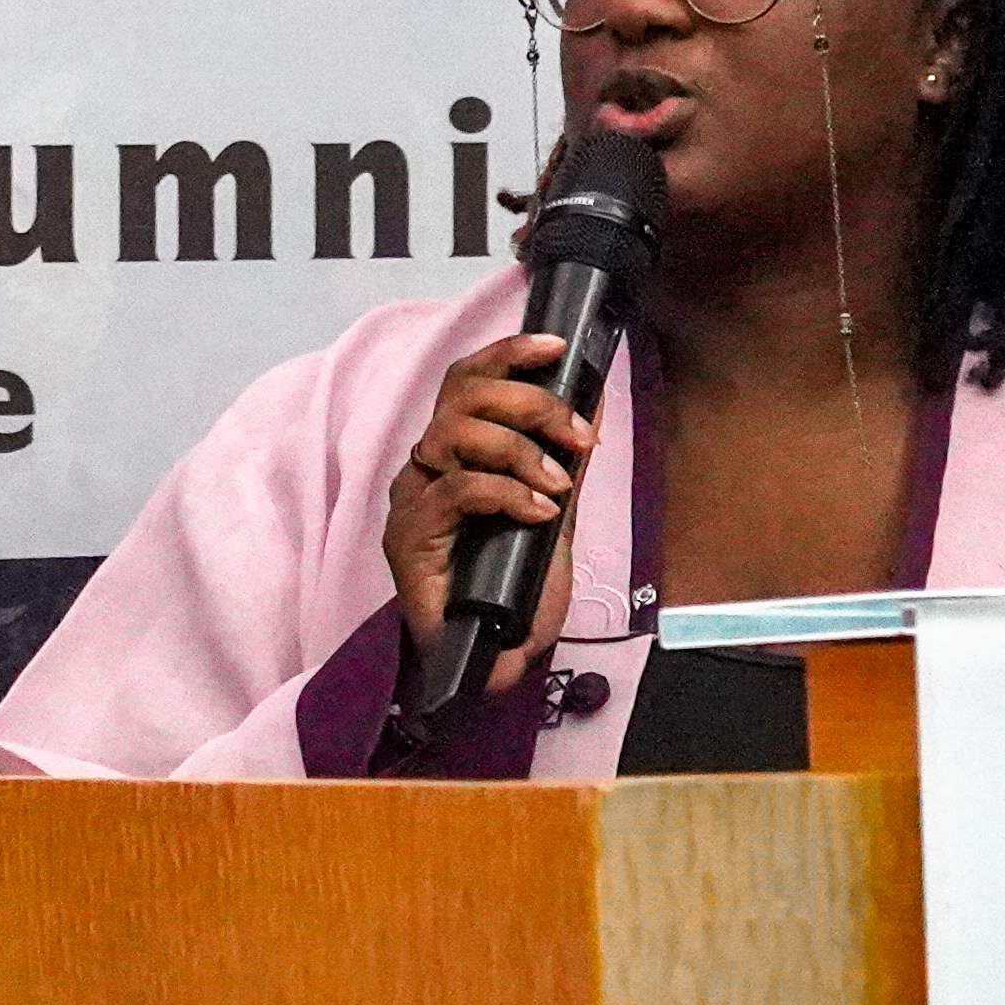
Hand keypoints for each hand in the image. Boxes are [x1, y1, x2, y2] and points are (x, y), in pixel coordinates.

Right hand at [382, 331, 591, 692]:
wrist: (489, 657)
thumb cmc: (513, 586)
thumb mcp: (551, 509)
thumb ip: (561, 457)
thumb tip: (593, 398)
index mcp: (454, 450)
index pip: (468, 379)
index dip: (509, 353)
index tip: (557, 348)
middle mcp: (425, 466)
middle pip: (462, 394)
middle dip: (530, 402)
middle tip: (577, 434)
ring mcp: (413, 499)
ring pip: (457, 434)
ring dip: (521, 450)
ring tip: (558, 483)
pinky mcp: (410, 536)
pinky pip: (459, 490)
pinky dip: (507, 493)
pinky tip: (538, 513)